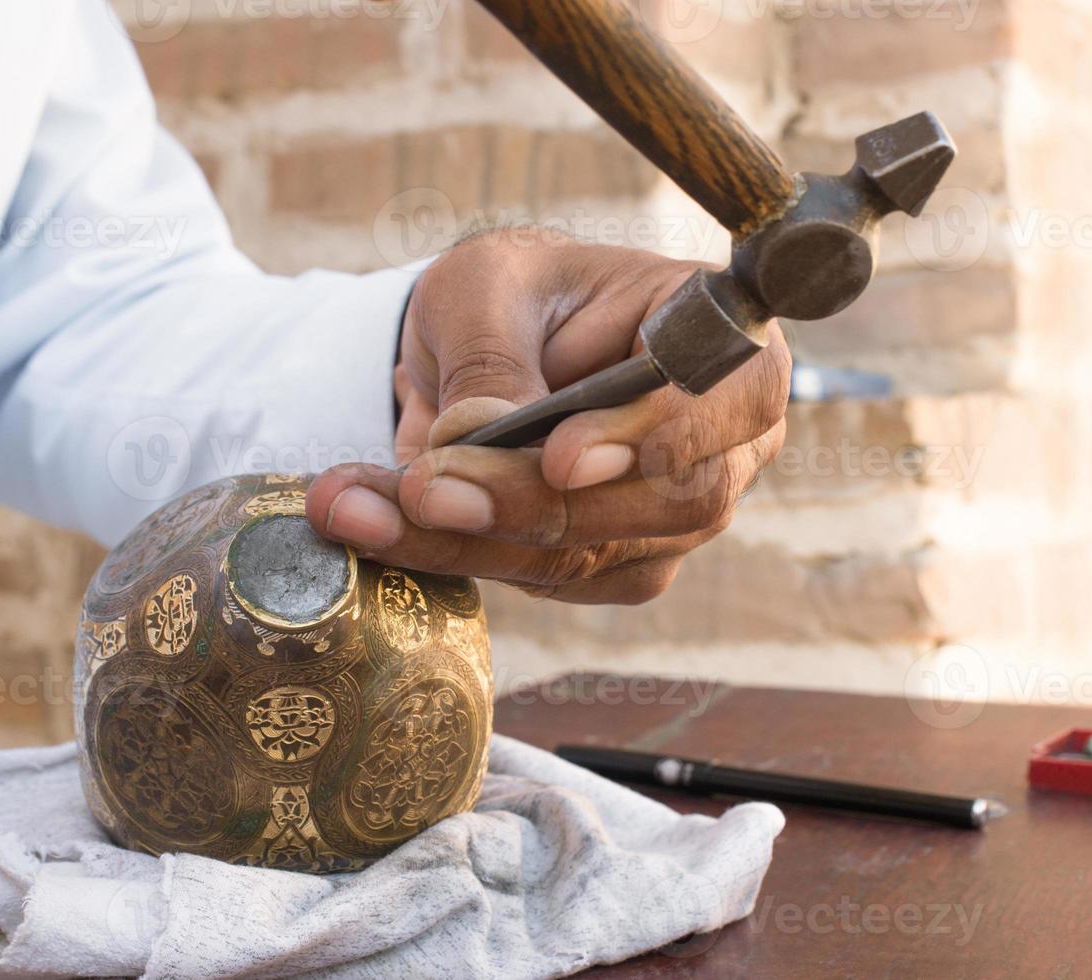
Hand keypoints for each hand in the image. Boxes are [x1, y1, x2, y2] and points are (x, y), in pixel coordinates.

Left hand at [305, 228, 789, 604]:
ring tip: (355, 507)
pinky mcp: (617, 563)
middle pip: (666, 500)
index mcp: (719, 337)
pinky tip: (377, 523)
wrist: (482, 347)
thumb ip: (495, 357)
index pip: (736, 395)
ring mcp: (677, 512)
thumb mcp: (484, 288)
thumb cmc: (509, 293)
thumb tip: (489, 438)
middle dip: (532, 502)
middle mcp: (724, 438)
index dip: (663, 433)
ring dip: (467, 538)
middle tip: (423, 489)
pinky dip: (453, 554)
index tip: (561, 458)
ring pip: (593, 552)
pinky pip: (544, 578)